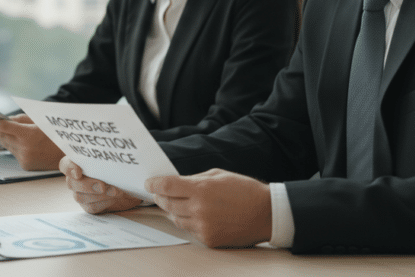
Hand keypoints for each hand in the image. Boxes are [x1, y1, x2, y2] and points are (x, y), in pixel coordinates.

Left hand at [0, 114, 65, 170]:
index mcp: (29, 135)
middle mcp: (25, 148)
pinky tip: (5, 141)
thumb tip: (6, 121)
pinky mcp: (25, 165)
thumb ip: (22, 120)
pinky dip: (10, 146)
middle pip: (3, 137)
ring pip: (7, 146)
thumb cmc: (56, 134)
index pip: (5, 127)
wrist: (70, 154)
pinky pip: (14, 153)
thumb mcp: (40, 122)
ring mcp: (25, 158)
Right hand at [59, 156, 141, 212]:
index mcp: (79, 162)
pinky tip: (114, 198)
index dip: (69, 168)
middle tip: (103, 186)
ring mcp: (82, 193)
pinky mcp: (89, 205)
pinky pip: (91, 207)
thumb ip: (109, 157)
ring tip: (115, 191)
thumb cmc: (122, 167)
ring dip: (99, 195)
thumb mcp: (117, 160)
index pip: (65, 164)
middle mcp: (77, 178)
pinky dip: (104, 202)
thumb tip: (109, 152)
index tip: (78, 173)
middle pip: (71, 183)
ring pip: (79, 197)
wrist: (130, 183)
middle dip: (88, 185)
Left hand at [146, 169, 271, 247]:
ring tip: (175, 204)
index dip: (154, 184)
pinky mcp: (208, 239)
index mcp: (201, 189)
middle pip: (167, 203)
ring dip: (172, 210)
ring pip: (176, 219)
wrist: (266, 214)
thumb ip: (195, 179)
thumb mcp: (218, 175)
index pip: (166, 187)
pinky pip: (189, 230)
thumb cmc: (244, 190)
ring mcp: (203, 226)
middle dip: (161, 197)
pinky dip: (187, 222)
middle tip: (158, 193)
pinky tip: (192, 215)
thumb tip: (178, 183)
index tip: (149, 183)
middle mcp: (199, 209)